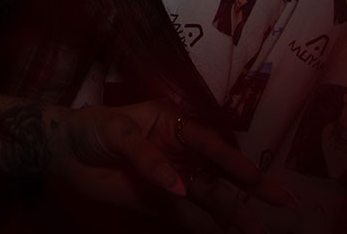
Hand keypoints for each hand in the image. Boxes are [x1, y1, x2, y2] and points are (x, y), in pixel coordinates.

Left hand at [47, 100, 296, 231]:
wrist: (62, 151)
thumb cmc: (90, 127)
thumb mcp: (115, 131)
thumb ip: (146, 156)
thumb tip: (177, 185)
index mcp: (174, 124)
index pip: (212, 145)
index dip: (239, 164)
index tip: (263, 181)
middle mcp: (181, 151)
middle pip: (220, 175)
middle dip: (251, 191)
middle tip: (284, 207)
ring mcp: (172, 179)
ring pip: (210, 199)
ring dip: (233, 216)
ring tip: (258, 232)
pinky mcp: (159, 202)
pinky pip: (188, 218)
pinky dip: (207, 228)